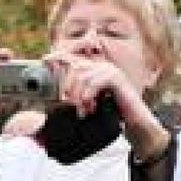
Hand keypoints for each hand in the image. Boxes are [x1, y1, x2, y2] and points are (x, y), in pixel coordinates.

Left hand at [43, 53, 168, 157]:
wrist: (134, 123)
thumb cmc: (112, 116)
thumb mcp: (91, 105)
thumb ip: (77, 98)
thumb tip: (60, 99)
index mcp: (94, 70)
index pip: (73, 59)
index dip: (58, 57)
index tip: (45, 60)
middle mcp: (101, 66)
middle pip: (75, 67)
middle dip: (68, 86)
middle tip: (68, 104)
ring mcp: (109, 70)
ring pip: (83, 76)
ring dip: (78, 96)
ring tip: (82, 110)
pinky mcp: (116, 78)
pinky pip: (94, 82)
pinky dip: (88, 95)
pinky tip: (90, 107)